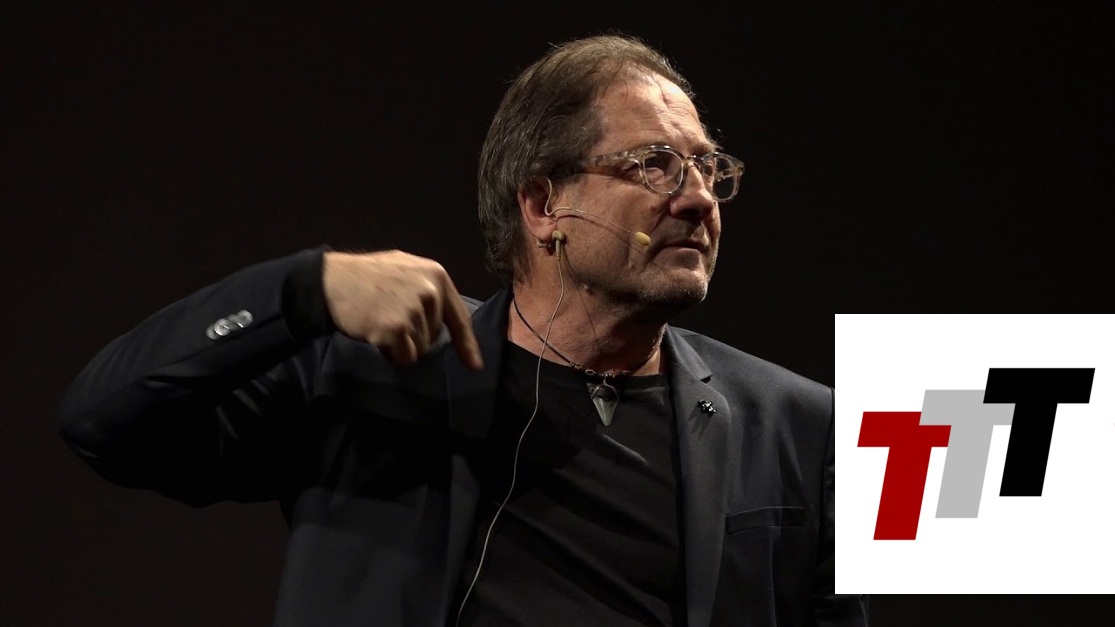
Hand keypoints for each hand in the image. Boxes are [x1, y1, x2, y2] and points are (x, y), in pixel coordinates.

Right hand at [322, 250, 483, 369]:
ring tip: (380, 322)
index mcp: (436, 275)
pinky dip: (391, 353)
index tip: (475, 365)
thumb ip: (429, 289)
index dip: (468, 344)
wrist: (331, 280)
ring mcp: (414, 310)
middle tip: (390, 316)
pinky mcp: (396, 329)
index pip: (459, 317)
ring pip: (420, 349)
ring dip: (401, 345)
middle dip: (415, 336)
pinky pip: (404, 357)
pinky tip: (375, 333)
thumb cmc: (367, 277)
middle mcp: (430, 292)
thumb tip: (446, 322)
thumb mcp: (405, 269)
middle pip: (434, 336)